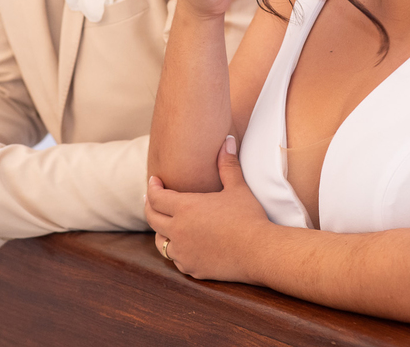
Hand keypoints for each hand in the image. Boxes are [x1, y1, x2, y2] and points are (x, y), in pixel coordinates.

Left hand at [145, 136, 272, 282]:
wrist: (260, 251)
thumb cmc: (249, 217)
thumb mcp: (237, 188)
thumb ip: (227, 164)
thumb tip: (228, 140)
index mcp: (185, 208)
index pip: (156, 197)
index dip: (152, 187)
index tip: (154, 181)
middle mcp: (178, 230)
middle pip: (152, 218)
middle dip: (150, 207)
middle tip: (152, 199)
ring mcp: (183, 252)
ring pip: (160, 242)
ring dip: (160, 231)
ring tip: (164, 224)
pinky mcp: (192, 268)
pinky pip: (176, 260)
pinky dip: (176, 251)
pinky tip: (182, 246)